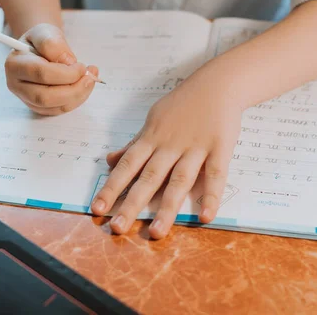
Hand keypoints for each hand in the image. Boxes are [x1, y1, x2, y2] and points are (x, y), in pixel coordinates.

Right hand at [5, 24, 98, 114]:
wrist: (39, 48)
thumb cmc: (41, 40)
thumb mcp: (45, 32)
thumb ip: (53, 44)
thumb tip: (69, 63)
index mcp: (15, 64)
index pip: (41, 74)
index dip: (66, 73)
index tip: (81, 66)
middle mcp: (16, 85)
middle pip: (45, 97)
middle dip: (73, 89)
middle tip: (89, 78)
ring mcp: (27, 98)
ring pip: (54, 107)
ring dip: (78, 96)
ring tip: (89, 80)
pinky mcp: (39, 106)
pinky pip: (60, 110)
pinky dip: (76, 100)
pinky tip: (84, 86)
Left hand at [90, 60, 242, 238]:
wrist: (217, 84)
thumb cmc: (182, 105)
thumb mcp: (153, 120)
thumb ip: (134, 144)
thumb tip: (109, 161)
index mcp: (151, 138)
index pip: (127, 166)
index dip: (111, 187)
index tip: (97, 209)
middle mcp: (169, 145)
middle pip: (149, 177)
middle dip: (132, 203)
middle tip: (117, 228)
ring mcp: (195, 147)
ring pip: (179, 180)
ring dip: (167, 207)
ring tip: (156, 233)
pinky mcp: (220, 147)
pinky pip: (216, 174)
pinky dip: (211, 195)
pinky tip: (205, 217)